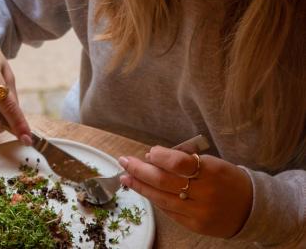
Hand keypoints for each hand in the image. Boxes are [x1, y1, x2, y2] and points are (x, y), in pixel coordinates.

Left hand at [118, 146, 252, 237]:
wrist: (252, 209)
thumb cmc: (227, 179)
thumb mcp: (212, 162)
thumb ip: (184, 160)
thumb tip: (152, 157)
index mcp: (212, 172)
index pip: (179, 163)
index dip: (160, 156)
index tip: (149, 152)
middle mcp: (205, 193)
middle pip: (163, 181)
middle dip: (139, 170)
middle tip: (124, 161)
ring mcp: (199, 212)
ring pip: (161, 198)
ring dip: (139, 186)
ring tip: (126, 177)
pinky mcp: (194, 225)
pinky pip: (168, 210)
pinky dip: (155, 199)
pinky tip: (144, 190)